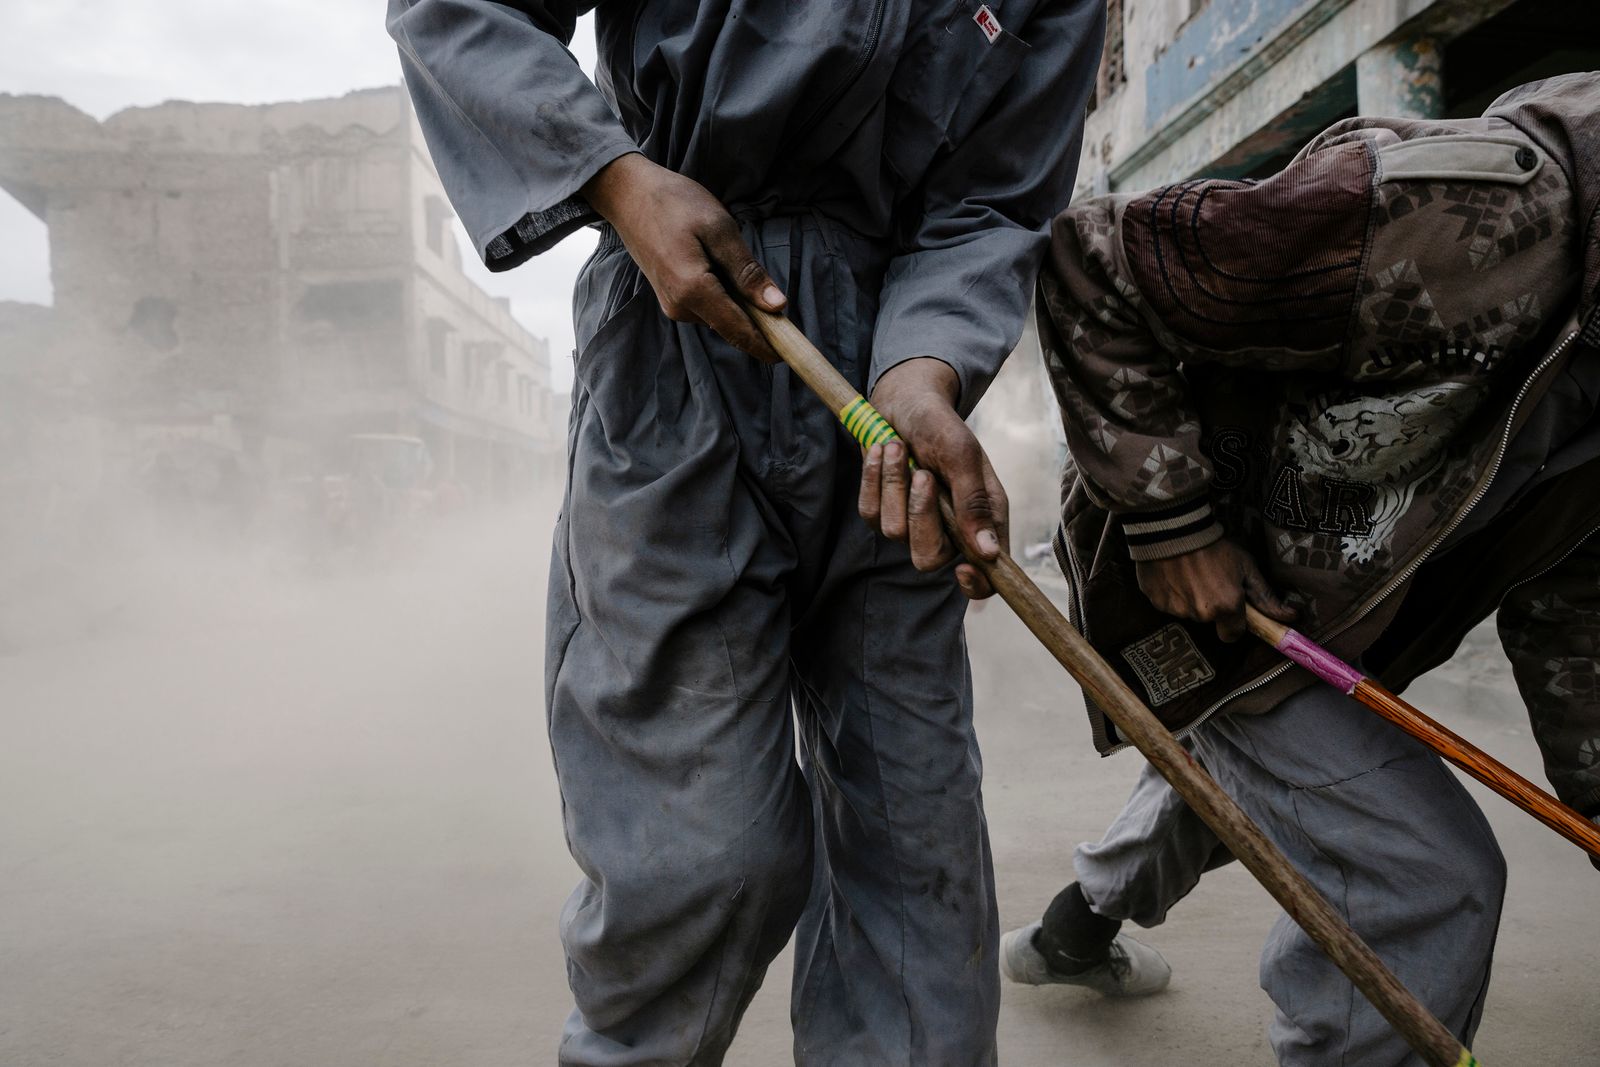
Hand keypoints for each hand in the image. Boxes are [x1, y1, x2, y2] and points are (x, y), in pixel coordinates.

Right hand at [581, 152, 785, 360]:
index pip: (739, 331)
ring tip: (736, 263)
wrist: (628, 194)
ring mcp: (673, 305)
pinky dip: (723, 294)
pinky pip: (707, 306)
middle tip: (777, 298)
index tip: (790, 354)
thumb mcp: (718, 229)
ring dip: (739, 303)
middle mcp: (681, 308)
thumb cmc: (674, 203)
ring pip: (720, 316)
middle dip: (757, 321)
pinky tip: (719, 265)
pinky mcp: (671, 298)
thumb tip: (776, 306)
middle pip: (731, 326)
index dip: (767, 345)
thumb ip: (746, 271)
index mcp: (693, 291)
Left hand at [857, 358, 1006, 599]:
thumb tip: (989, 552)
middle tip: (923, 476)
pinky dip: (873, 478)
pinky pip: (869, 512)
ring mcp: (911, 522)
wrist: (904, 400)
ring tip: (899, 448)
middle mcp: (949, 527)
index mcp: (981, 518)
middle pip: (929, 558)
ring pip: (894, 532)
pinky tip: (881, 451)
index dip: (976, 584)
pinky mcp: (881, 510)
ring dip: (894, 485)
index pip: (985, 575)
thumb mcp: (962, 454)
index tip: (962, 569)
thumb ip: (974, 501)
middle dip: (920, 517)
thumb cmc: (940, 425)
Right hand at [1135, 538, 1295, 641]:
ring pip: (1188, 612)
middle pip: (1209, 620)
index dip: (1233, 623)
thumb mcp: (1246, 566)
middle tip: (1208, 579)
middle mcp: (1202, 614)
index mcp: (1226, 607)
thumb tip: (1292, 616)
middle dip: (1211, 606)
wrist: (1173, 528)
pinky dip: (1171, 592)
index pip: (1232, 635)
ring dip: (1190, 598)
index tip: (1230, 607)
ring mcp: (1176, 610)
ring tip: (1189, 573)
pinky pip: (1167, 604)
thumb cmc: (1214, 545)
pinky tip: (1172, 573)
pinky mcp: (1156, 602)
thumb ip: (1266, 597)